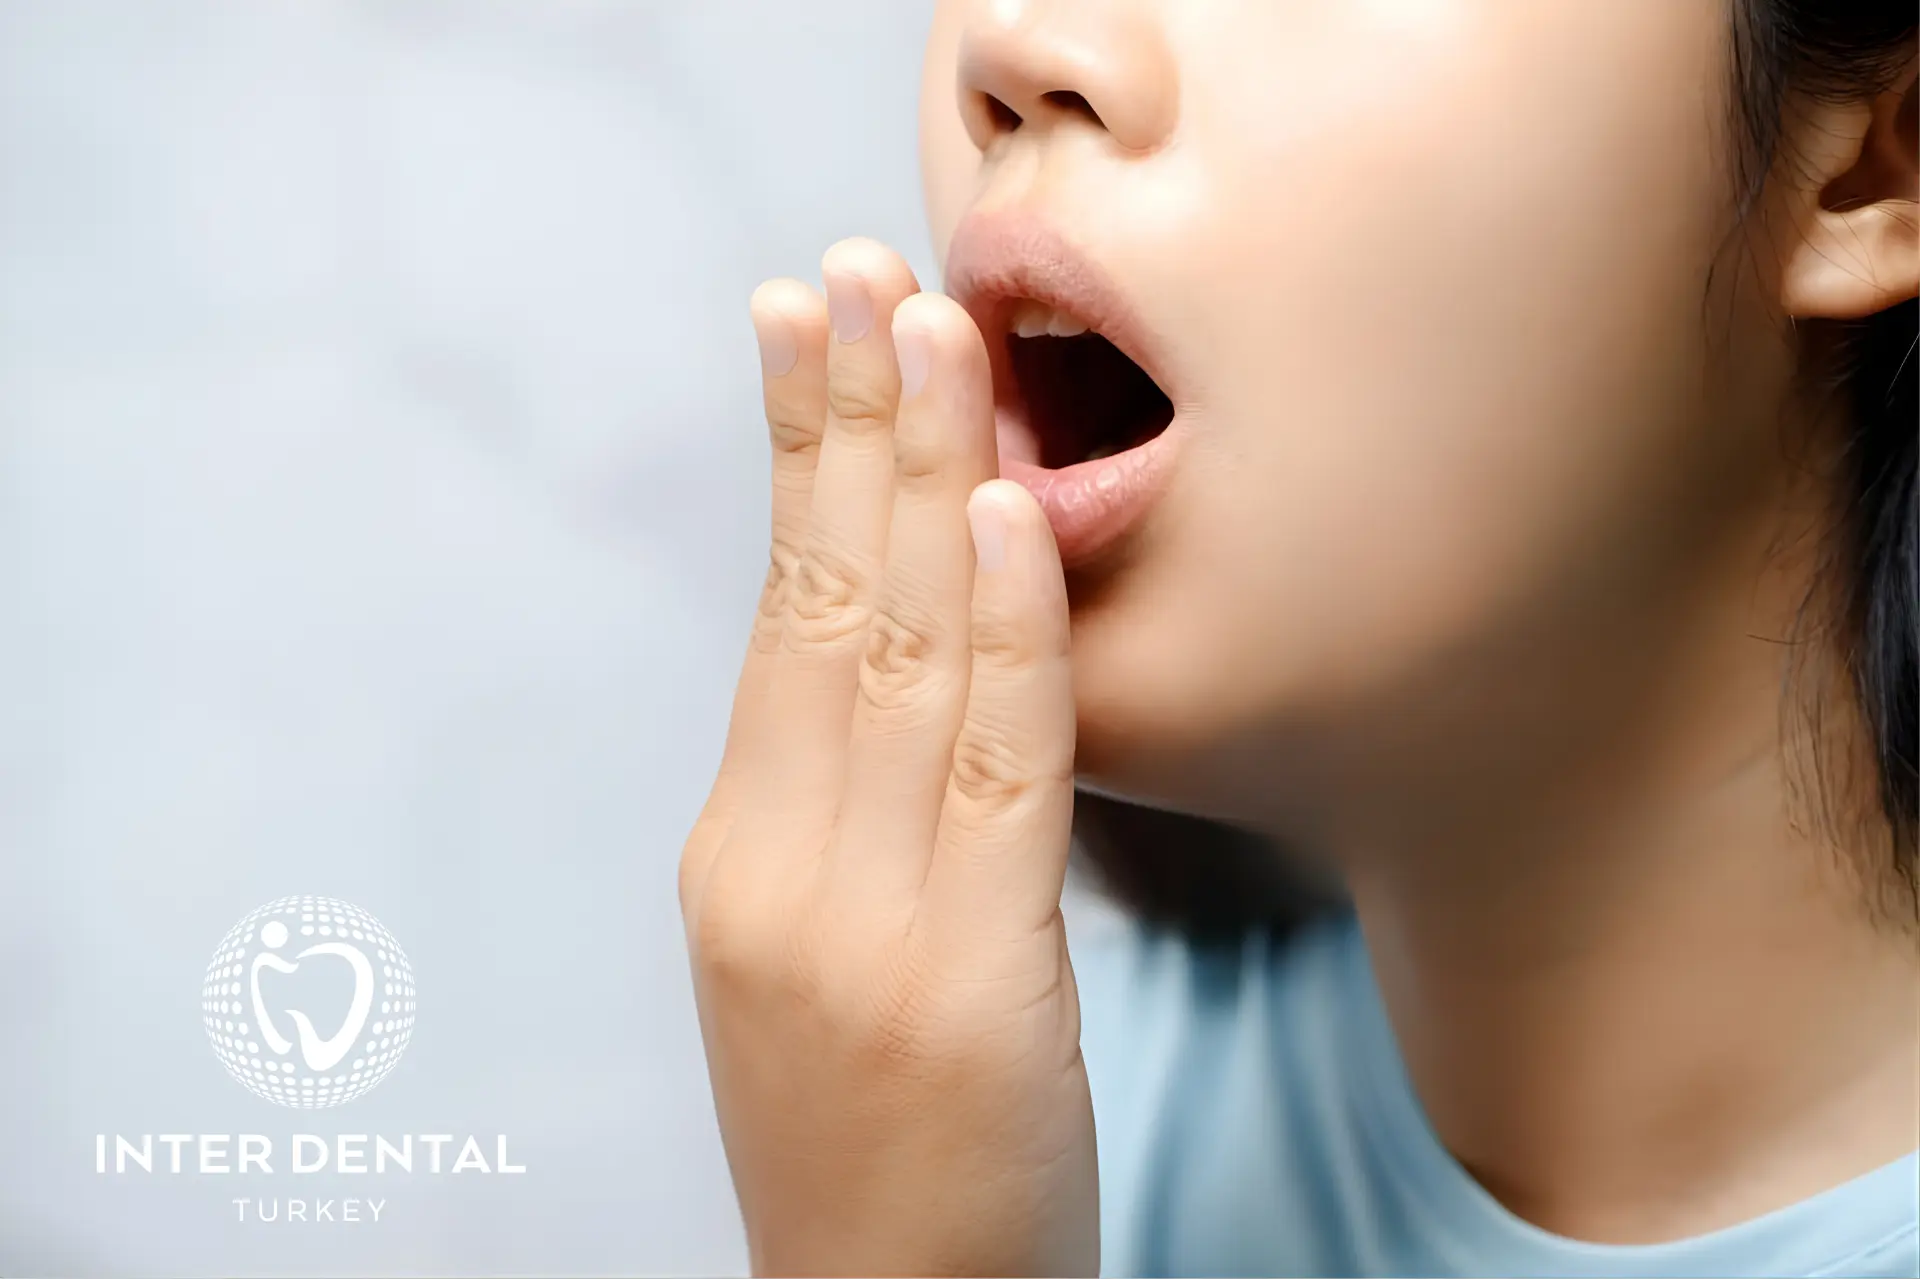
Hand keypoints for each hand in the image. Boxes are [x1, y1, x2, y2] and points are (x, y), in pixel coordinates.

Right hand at [678, 237, 1095, 1277]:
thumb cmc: (872, 1143)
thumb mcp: (813, 960)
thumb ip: (838, 810)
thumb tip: (890, 649)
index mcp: (736, 859)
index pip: (777, 616)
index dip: (796, 462)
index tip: (804, 326)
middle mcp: (778, 871)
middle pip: (824, 603)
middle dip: (848, 423)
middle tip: (861, 270)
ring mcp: (865, 924)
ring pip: (903, 655)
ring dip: (925, 476)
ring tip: (931, 329)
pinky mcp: (973, 979)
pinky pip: (1002, 765)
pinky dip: (1015, 626)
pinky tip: (1016, 507)